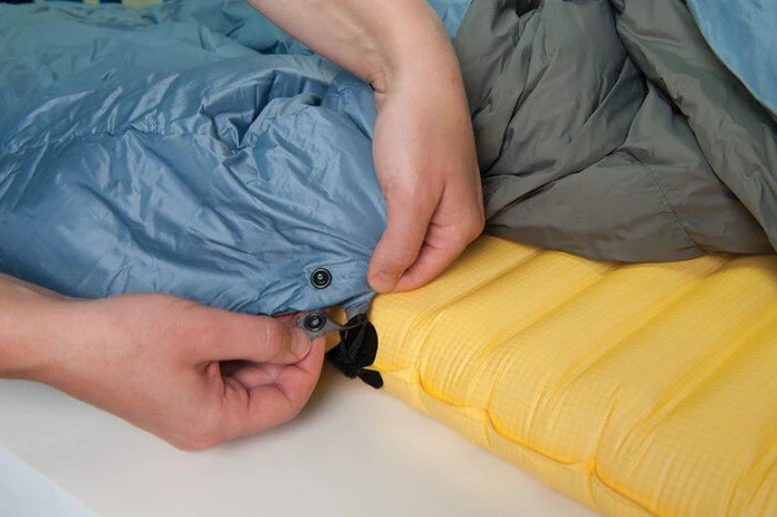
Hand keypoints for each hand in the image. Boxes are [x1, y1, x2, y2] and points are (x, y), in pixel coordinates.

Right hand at [35, 294, 324, 450]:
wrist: (63, 336)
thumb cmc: (122, 339)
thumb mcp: (205, 330)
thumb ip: (261, 336)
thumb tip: (301, 341)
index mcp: (215, 420)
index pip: (286, 402)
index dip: (309, 365)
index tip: (319, 330)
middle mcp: (205, 421)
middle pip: (268, 389)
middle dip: (287, 350)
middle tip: (300, 312)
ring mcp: (190, 405)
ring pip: (246, 376)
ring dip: (263, 344)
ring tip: (273, 309)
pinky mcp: (178, 386)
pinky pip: (223, 369)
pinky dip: (239, 344)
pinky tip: (243, 318)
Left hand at [368, 70, 483, 292]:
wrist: (418, 76)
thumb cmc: (418, 135)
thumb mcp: (409, 197)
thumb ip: (399, 245)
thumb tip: (382, 284)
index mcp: (463, 228)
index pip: (425, 274)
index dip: (391, 280)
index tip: (357, 279)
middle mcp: (460, 217)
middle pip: (422, 258)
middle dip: (392, 262)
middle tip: (355, 259)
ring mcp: (447, 198)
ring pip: (414, 237)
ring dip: (389, 242)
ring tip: (362, 242)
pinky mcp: (430, 182)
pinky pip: (410, 216)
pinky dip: (391, 222)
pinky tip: (374, 218)